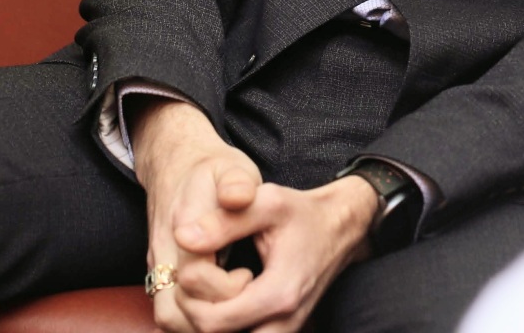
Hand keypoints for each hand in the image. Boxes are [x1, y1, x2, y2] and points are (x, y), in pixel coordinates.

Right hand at [129, 99, 261, 332]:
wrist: (177, 166)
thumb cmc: (212, 171)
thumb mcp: (231, 168)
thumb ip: (236, 183)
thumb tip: (239, 197)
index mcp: (184, 227)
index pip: (195, 278)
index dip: (227, 288)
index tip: (248, 274)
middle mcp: (165, 253)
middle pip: (174, 311)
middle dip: (211, 318)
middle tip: (242, 301)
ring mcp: (158, 266)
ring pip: (168, 317)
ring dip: (200, 323)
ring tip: (234, 312)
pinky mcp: (160, 274)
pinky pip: (170, 312)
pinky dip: (193, 320)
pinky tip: (221, 311)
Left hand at [172, 176, 378, 332]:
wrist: (341, 228)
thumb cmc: (303, 213)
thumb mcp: (267, 203)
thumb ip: (224, 220)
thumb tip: (182, 238)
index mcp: (279, 294)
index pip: (212, 321)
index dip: (192, 296)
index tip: (194, 266)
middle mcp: (284, 322)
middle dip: (196, 308)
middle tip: (196, 277)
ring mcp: (285, 331)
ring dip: (211, 318)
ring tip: (210, 287)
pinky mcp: (282, 331)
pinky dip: (224, 323)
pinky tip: (221, 298)